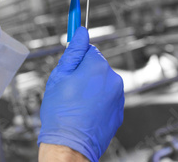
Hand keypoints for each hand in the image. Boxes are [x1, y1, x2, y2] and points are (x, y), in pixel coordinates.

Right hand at [38, 27, 124, 161]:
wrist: (70, 144)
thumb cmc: (61, 112)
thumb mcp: (59, 76)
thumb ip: (72, 52)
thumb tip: (81, 32)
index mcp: (98, 67)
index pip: (90, 49)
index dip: (77, 57)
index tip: (72, 60)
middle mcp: (113, 80)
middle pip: (97, 66)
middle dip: (84, 72)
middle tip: (68, 86)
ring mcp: (118, 97)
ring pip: (102, 83)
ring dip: (91, 87)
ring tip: (75, 102)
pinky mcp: (118, 112)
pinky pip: (107, 98)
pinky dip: (97, 101)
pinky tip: (84, 111)